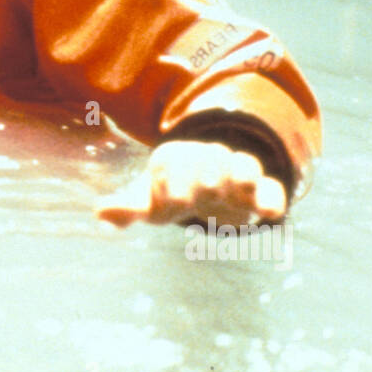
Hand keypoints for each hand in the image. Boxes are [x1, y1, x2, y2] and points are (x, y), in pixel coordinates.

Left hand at [95, 140, 286, 228]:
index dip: (171, 180)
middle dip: (205, 174)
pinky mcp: (259, 190)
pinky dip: (272, 198)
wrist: (206, 186)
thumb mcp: (148, 202)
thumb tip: (100, 213)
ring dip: (240, 175)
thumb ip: (127, 208)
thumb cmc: (170, 192)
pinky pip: (270, 188)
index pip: (172, 162)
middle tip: (203, 190)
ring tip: (238, 187)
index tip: (171, 201)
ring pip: (242, 165)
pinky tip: (271, 213)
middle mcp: (207, 159)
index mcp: (177, 157)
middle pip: (208, 159)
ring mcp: (235, 172)